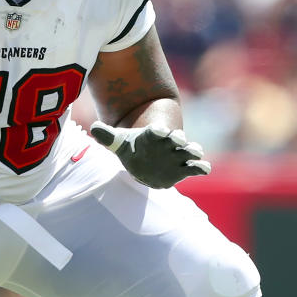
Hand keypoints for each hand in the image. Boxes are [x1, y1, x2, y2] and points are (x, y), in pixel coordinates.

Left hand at [90, 121, 211, 187]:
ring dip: (193, 150)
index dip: (158, 130)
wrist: (145, 159)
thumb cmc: (133, 148)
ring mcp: (178, 155)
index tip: (158, 130)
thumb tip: (94, 128)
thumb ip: (107, 136)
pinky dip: (201, 167)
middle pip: (177, 138)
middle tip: (177, 138)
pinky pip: (196, 167)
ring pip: (190, 150)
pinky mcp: (184, 168)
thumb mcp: (120, 142)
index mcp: (153, 136)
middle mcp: (168, 143)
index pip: (156, 131)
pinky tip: (203, 168)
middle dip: (178, 138)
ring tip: (194, 151)